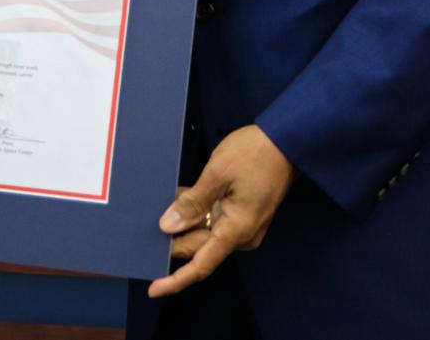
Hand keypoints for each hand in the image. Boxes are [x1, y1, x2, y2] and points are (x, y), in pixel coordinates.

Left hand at [149, 125, 295, 297]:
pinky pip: (215, 220)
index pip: (201, 264)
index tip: (153, 289)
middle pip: (200, 247)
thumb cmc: (254, 153)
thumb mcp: (217, 173)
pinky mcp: (244, 213)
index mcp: (236, 230)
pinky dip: (197, 212)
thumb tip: (168, 226)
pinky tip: (180, 198)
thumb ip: (192, 202)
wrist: (285, 141)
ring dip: (185, 223)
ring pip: (206, 232)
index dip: (176, 280)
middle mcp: (242, 235)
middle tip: (144, 230)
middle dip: (174, 240)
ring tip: (158, 207)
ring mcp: (245, 225)